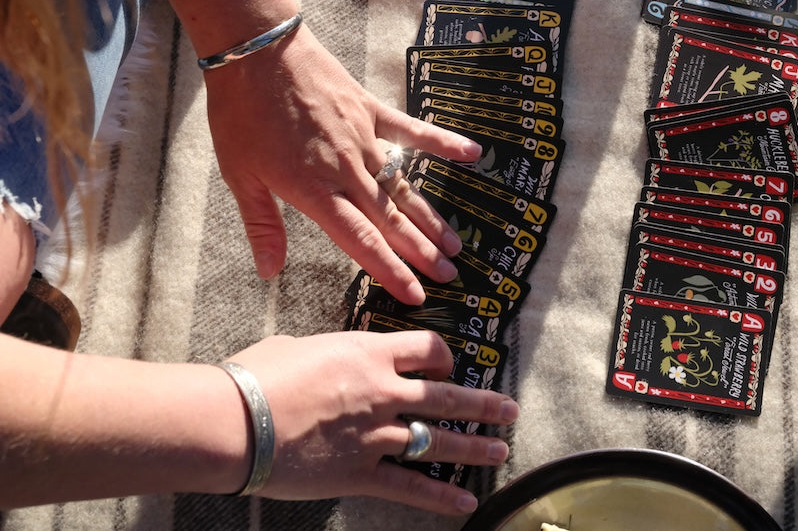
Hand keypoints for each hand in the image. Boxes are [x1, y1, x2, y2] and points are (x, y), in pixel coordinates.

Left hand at [203, 25, 480, 303]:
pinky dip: (442, 142)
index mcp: (314, 190)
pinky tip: (472, 153)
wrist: (255, 52)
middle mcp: (347, 169)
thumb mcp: (240, 176)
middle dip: (421, 253)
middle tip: (449, 276)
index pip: (362, 241)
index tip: (415, 296)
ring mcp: (364, 138)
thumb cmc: (241, 115)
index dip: (390, 271)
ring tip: (455, 243)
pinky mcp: (370, 110)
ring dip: (430, 217)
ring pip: (404, 185)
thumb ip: (262, 225)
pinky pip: (412, 130)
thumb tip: (269, 272)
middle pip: (391, 219)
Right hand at [225, 330, 517, 512]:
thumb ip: (322, 353)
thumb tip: (315, 356)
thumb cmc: (255, 377)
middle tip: (510, 410)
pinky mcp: (360, 473)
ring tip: (501, 451)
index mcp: (369, 353)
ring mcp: (376, 434)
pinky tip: (465, 502)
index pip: (427, 349)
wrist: (236, 421)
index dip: (445, 356)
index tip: (450, 364)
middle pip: (448, 396)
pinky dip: (440, 496)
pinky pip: (410, 486)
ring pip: (439, 441)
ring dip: (475, 448)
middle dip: (484, 404)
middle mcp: (383, 391)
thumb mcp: (295, 347)